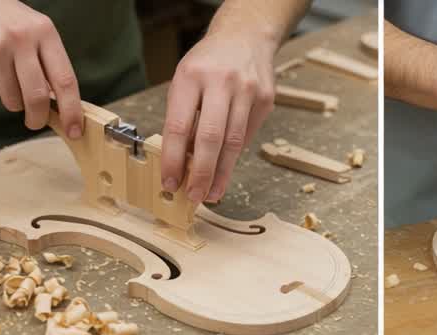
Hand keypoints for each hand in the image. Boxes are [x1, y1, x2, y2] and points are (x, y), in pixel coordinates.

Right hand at [0, 0, 81, 135]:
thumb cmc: (16, 22)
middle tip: (36, 122)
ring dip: (16, 102)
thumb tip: (63, 107)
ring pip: (12, 99)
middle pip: (37, 96)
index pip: (65, 81)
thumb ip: (53, 65)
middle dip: (39, 118)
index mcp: (45, 33)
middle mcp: (20, 39)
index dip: (72, 111)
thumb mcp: (41, 33)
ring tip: (14, 84)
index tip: (75, 131)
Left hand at [161, 28, 275, 203]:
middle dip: (202, 173)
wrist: (245, 37)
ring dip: (222, 173)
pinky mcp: (266, 100)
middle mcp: (221, 82)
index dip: (174, 159)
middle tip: (194, 196)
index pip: (179, 126)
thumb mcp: (185, 80)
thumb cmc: (208, 63)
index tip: (170, 181)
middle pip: (211, 138)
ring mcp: (247, 91)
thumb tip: (182, 160)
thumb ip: (183, 116)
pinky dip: (234, 154)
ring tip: (212, 192)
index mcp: (192, 76)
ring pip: (234, 142)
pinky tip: (226, 167)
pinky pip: (247, 135)